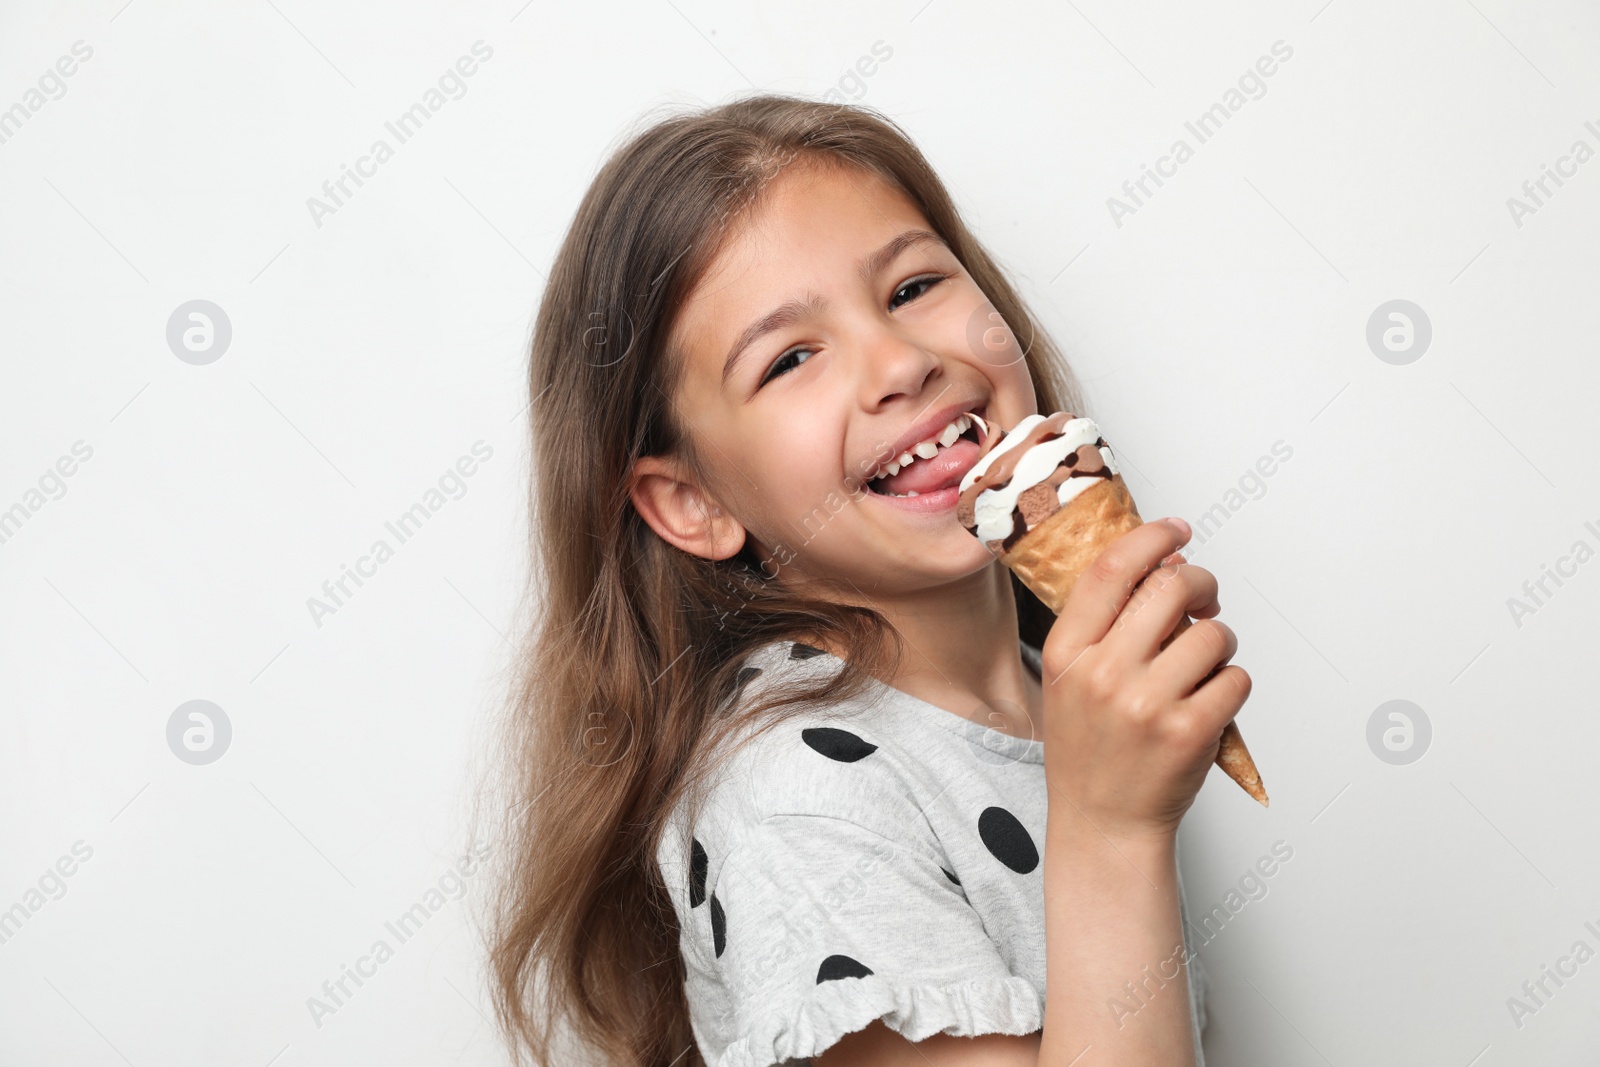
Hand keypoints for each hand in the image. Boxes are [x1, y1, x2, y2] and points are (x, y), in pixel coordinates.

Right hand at [1038, 518, 1250, 842]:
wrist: (1102, 823)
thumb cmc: (1091, 750)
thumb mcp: (1068, 681)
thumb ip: (1102, 627)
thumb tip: (1164, 567)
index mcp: (1067, 653)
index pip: (1112, 570)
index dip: (1151, 539)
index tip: (1176, 530)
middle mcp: (1103, 673)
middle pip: (1171, 588)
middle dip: (1201, 584)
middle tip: (1205, 600)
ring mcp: (1147, 704)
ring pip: (1213, 634)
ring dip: (1219, 643)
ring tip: (1202, 667)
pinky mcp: (1189, 732)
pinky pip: (1235, 678)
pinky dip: (1232, 685)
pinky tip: (1209, 701)